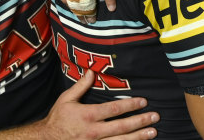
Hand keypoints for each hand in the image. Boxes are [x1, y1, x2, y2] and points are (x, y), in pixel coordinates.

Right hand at [40, 70, 158, 139]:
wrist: (48, 138)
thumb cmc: (58, 118)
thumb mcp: (66, 98)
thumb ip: (81, 86)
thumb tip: (91, 71)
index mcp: (88, 115)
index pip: (114, 109)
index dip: (130, 105)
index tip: (143, 101)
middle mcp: (95, 131)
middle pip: (122, 126)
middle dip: (140, 121)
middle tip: (155, 117)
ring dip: (139, 136)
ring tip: (153, 132)